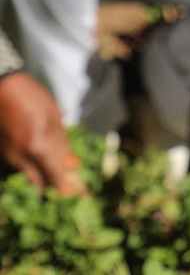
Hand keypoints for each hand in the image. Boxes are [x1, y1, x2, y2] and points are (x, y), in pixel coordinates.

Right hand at [0, 73, 85, 196]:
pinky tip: (48, 166)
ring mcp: (9, 157)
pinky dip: (36, 172)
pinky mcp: (5, 153)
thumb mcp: (54, 119)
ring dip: (46, 182)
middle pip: (40, 186)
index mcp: (37, 149)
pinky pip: (23, 169)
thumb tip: (73, 165)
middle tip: (74, 194)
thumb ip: (62, 145)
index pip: (56, 179)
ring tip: (65, 180)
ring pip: (30, 178)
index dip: (70, 191)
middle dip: (57, 192)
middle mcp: (21, 158)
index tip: (83, 199)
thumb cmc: (32, 99)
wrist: (3, 88)